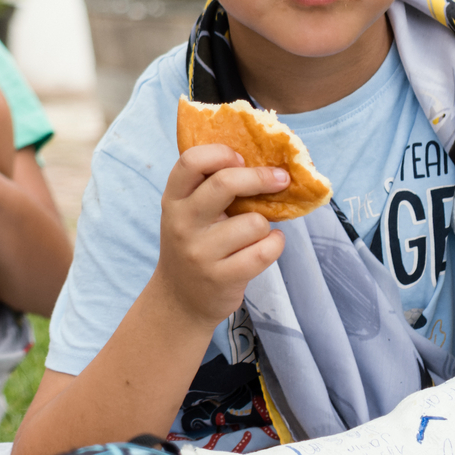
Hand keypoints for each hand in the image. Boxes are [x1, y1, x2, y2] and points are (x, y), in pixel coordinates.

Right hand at [151, 144, 286, 327]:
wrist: (180, 301)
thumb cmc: (194, 244)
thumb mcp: (188, 213)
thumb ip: (209, 187)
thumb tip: (261, 159)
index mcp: (173, 200)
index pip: (190, 161)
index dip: (220, 153)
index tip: (240, 159)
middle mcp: (183, 223)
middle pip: (225, 183)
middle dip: (261, 177)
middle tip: (280, 179)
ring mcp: (201, 253)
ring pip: (255, 222)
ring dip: (266, 224)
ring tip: (257, 232)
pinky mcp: (222, 277)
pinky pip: (264, 250)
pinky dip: (275, 244)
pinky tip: (269, 244)